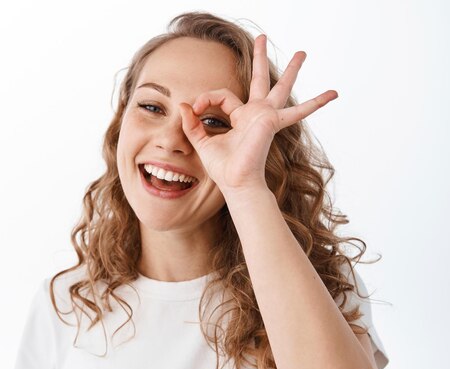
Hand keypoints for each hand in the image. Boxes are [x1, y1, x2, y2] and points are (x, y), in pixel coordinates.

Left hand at [178, 34, 337, 194]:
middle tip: (261, 37)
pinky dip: (316, 104)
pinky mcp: (272, 122)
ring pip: (280, 87)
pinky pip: (298, 111)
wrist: (236, 182)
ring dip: (291, 69)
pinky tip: (333, 94)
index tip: (193, 109)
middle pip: (259, 80)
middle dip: (259, 58)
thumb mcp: (202, 141)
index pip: (223, 96)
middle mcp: (256, 113)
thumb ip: (192, 123)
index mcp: (241, 117)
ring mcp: (267, 116)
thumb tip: (182, 105)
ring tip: (302, 52)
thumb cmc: (223, 167)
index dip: (205, 99)